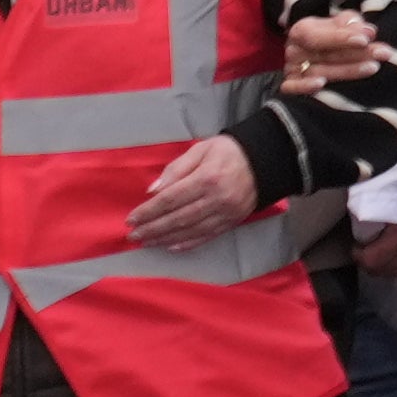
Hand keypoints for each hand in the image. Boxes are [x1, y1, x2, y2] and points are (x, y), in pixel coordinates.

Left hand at [132, 135, 263, 248]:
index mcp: (207, 178)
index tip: (131, 219)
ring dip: (165, 238)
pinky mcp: (233, 221)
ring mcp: (226, 213)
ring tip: (147, 242)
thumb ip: (176, 168)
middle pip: (178, 218)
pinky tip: (171, 246)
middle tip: (133, 235)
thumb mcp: (201, 149)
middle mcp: (217, 199)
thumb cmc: (228, 151)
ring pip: (190, 230)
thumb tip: (152, 191)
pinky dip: (188, 243)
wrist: (266, 159)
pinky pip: (207, 236)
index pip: (170, 199)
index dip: (149, 211)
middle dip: (153, 228)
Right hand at [278, 10, 383, 95]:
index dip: (341, 38)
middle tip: (383, 53)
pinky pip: (293, 89)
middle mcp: (294, 50)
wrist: (310, 51)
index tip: (365, 39)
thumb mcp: (340, 23)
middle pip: (325, 55)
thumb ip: (352, 24)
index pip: (319, 35)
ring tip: (373, 67)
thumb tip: (368, 32)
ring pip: (319, 72)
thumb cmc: (330, 34)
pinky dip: (304, 87)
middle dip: (357, 54)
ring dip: (347, 71)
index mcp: (302, 31)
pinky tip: (320, 84)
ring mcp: (292, 70)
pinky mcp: (291, 86)